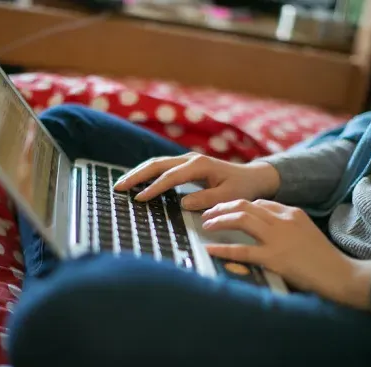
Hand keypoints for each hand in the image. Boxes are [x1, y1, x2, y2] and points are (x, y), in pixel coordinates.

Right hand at [114, 153, 279, 210]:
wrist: (252, 177)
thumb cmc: (242, 187)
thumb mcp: (228, 196)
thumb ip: (206, 200)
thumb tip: (183, 203)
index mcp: (200, 165)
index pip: (171, 177)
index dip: (154, 188)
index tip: (139, 199)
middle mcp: (191, 159)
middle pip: (157, 164)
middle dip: (136, 175)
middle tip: (119, 187)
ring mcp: (187, 160)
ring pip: (157, 163)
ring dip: (139, 172)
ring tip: (122, 184)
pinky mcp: (186, 165)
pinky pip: (162, 167)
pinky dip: (148, 173)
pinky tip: (138, 182)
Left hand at [202, 199, 370, 306]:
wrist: (341, 274)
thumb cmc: (323, 257)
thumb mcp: (305, 231)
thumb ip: (285, 225)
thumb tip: (260, 225)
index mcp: (291, 212)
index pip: (258, 202)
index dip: (236, 205)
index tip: (223, 210)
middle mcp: (283, 220)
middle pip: (245, 205)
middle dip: (222, 207)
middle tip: (207, 214)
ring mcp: (278, 238)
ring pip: (241, 219)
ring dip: (219, 220)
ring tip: (206, 225)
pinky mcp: (274, 258)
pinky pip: (242, 250)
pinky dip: (223, 248)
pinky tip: (209, 249)